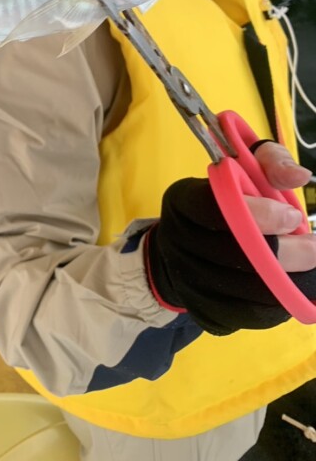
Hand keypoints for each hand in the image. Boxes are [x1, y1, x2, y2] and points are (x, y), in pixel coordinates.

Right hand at [145, 142, 315, 334]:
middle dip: (286, 254)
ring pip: (246, 291)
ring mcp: (186, 280)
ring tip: (310, 268)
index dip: (259, 215)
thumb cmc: (223, 202)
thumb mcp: (244, 167)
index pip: (214, 209)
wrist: (185, 248)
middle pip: (235, 256)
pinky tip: (291, 289)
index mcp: (182, 201)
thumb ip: (271, 162)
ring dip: (289, 283)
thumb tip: (298, 176)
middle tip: (314, 248)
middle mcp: (177, 241)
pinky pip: (247, 316)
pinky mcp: (202, 309)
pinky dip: (278, 306)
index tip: (293, 216)